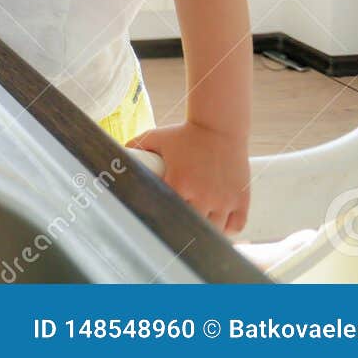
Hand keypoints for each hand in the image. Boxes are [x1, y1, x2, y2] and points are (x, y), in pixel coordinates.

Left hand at [128, 121, 249, 234]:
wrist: (219, 126)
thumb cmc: (186, 133)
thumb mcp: (156, 137)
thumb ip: (136, 146)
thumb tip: (116, 152)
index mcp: (179, 183)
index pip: (168, 214)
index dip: (164, 220)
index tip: (161, 222)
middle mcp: (203, 195)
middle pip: (191, 227)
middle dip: (184, 229)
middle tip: (180, 229)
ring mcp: (224, 199)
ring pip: (214, 231)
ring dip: (206, 231)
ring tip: (199, 229)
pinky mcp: (241, 199)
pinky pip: (236, 226)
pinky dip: (228, 229)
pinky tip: (219, 224)